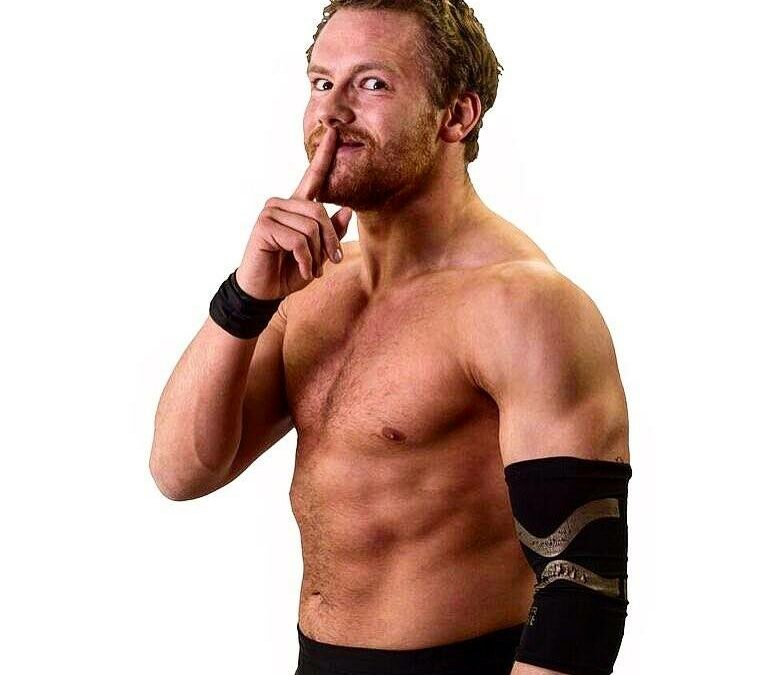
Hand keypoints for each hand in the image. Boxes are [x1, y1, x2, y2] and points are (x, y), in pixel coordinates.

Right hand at [236, 125, 353, 299]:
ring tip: (310, 269)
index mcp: (297, 206)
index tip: (335, 131)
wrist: (263, 292)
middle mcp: (283, 203)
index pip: (314, 176)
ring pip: (311, 228)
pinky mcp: (264, 225)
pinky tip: (302, 270)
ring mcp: (271, 212)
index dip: (325, 154)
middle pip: (320, 213)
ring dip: (316, 255)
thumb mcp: (318, 254)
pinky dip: (306, 260)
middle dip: (331, 241)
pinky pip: (298, 240)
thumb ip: (331, 232)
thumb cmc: (289, 271)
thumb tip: (347, 210)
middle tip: (331, 262)